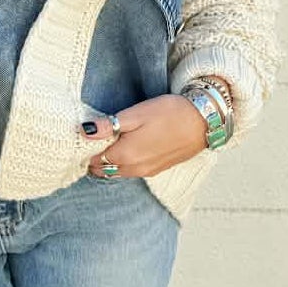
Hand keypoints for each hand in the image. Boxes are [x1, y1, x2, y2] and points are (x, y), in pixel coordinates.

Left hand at [80, 94, 209, 178]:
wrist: (204, 122)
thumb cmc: (169, 114)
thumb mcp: (135, 114)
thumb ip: (108, 125)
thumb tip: (83, 131)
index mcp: (124, 155)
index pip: (92, 160)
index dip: (85, 149)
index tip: (84, 136)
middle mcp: (133, 169)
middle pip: (102, 170)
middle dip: (94, 158)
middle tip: (94, 139)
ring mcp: (146, 172)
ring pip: (117, 173)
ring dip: (109, 162)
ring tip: (109, 142)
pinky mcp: (156, 169)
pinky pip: (131, 172)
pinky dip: (123, 164)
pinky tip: (128, 147)